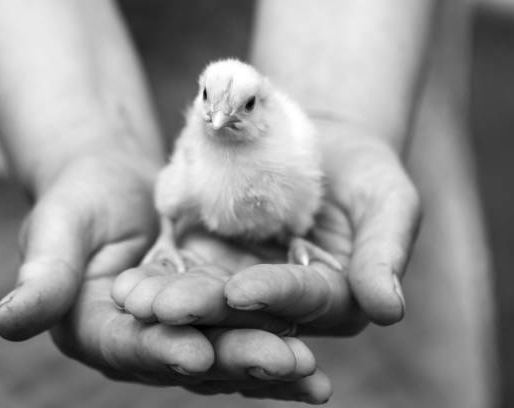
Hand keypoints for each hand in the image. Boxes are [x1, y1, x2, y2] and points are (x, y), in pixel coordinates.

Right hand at [0, 153, 332, 403]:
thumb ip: (42, 275)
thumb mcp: (57, 228)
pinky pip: (246, 334)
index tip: (196, 352)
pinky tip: (314, 365)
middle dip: (234, 362)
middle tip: (283, 364)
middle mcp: (140, 343)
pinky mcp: (212, 319)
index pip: (127, 347)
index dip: (158, 351)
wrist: (114, 183)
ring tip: (310, 373)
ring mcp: (179, 334)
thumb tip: (5, 321)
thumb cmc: (79, 197)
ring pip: (225, 355)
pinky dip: (278, 346)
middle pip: (188, 359)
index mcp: (95, 328)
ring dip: (268, 365)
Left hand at [112, 122, 420, 335]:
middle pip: (246, 311)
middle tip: (166, 308)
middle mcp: (283, 303)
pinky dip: (156, 279)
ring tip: (134, 299)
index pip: (304, 299)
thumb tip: (389, 310)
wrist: (314, 138)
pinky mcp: (209, 262)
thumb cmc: (360, 169)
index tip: (243, 290)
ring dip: (170, 302)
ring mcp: (242, 283)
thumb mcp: (387, 199)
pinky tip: (128, 282)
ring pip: (206, 299)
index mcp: (333, 298)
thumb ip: (385, 252)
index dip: (276, 295)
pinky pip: (180, 273)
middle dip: (206, 310)